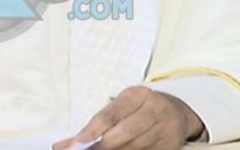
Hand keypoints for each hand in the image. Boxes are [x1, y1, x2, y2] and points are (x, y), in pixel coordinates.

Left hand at [53, 86, 204, 149]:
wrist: (176, 111)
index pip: (110, 114)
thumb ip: (93, 126)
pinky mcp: (171, 145)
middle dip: (103, 146)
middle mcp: (153, 108)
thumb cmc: (139, 109)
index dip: (92, 132)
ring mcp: (165, 128)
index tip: (76, 145)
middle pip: (125, 132)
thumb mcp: (119, 108)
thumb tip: (62, 146)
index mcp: (136, 95)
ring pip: (136, 146)